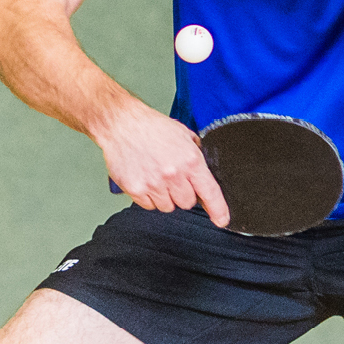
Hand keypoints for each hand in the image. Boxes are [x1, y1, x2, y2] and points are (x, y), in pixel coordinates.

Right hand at [93, 103, 228, 225]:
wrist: (122, 124)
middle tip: (174, 179)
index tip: (221, 219)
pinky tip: (146, 180)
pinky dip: (149, 197)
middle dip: (183, 194)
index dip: (218, 210)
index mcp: (190, 161)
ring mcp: (153, 184)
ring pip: (168, 206)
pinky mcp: (135, 189)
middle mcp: (173, 175)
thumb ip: (196, 155)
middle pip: (187, 203)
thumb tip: (203, 174)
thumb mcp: (184, 135)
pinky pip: (148, 205)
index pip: (210, 192)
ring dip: (165, 197)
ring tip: (157, 177)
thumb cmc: (151, 127)